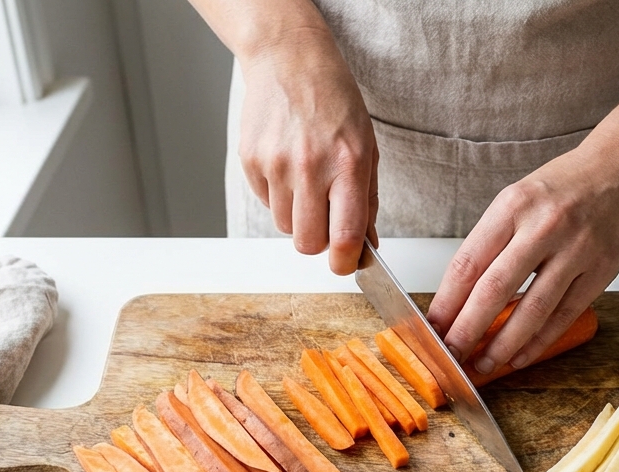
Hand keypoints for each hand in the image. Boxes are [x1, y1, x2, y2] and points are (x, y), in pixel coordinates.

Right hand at [238, 29, 377, 274]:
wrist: (288, 59)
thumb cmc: (334, 101)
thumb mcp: (366, 147)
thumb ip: (367, 202)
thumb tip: (366, 246)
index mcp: (348, 164)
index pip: (344, 236)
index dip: (344, 262)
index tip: (346, 264)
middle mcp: (311, 166)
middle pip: (308, 243)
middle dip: (319, 242)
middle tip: (326, 221)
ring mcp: (276, 163)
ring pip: (285, 227)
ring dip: (298, 217)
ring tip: (307, 183)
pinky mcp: (251, 160)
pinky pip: (267, 203)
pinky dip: (279, 196)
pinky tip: (287, 165)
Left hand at [425, 142, 618, 374]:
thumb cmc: (563, 188)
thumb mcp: (517, 200)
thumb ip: (491, 243)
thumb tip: (459, 297)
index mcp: (513, 206)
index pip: (469, 262)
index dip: (447, 302)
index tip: (433, 327)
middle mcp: (544, 226)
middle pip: (495, 289)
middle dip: (467, 329)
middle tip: (451, 355)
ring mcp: (576, 250)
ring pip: (532, 309)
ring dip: (504, 344)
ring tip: (484, 364)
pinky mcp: (601, 270)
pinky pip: (564, 315)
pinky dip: (539, 341)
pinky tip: (520, 356)